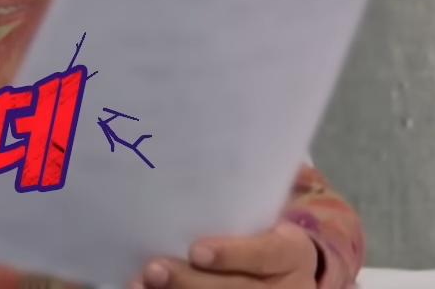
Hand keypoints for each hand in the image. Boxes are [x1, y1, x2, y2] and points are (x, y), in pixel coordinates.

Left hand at [130, 220, 320, 288]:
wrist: (291, 272)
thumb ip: (240, 202)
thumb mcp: (266, 216)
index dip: (232, 255)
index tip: (197, 250)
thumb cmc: (265, 231)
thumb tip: (187, 158)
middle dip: (191, 282)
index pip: (267, 255)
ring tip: (141, 284)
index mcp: (293, 253)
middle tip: (153, 269)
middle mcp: (288, 288)